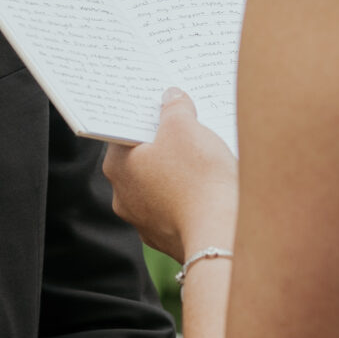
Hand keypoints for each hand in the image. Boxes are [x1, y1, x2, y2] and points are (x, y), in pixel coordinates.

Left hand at [102, 88, 237, 262]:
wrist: (221, 235)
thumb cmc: (197, 177)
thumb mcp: (185, 126)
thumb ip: (174, 107)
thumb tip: (171, 98)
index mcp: (117, 166)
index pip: (125, 132)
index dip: (147, 116)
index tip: (165, 106)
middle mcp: (123, 197)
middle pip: (143, 160)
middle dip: (165, 144)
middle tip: (189, 127)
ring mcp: (145, 222)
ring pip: (160, 186)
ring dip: (178, 173)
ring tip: (206, 159)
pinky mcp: (169, 239)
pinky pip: (178, 209)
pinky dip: (190, 198)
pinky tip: (211, 189)